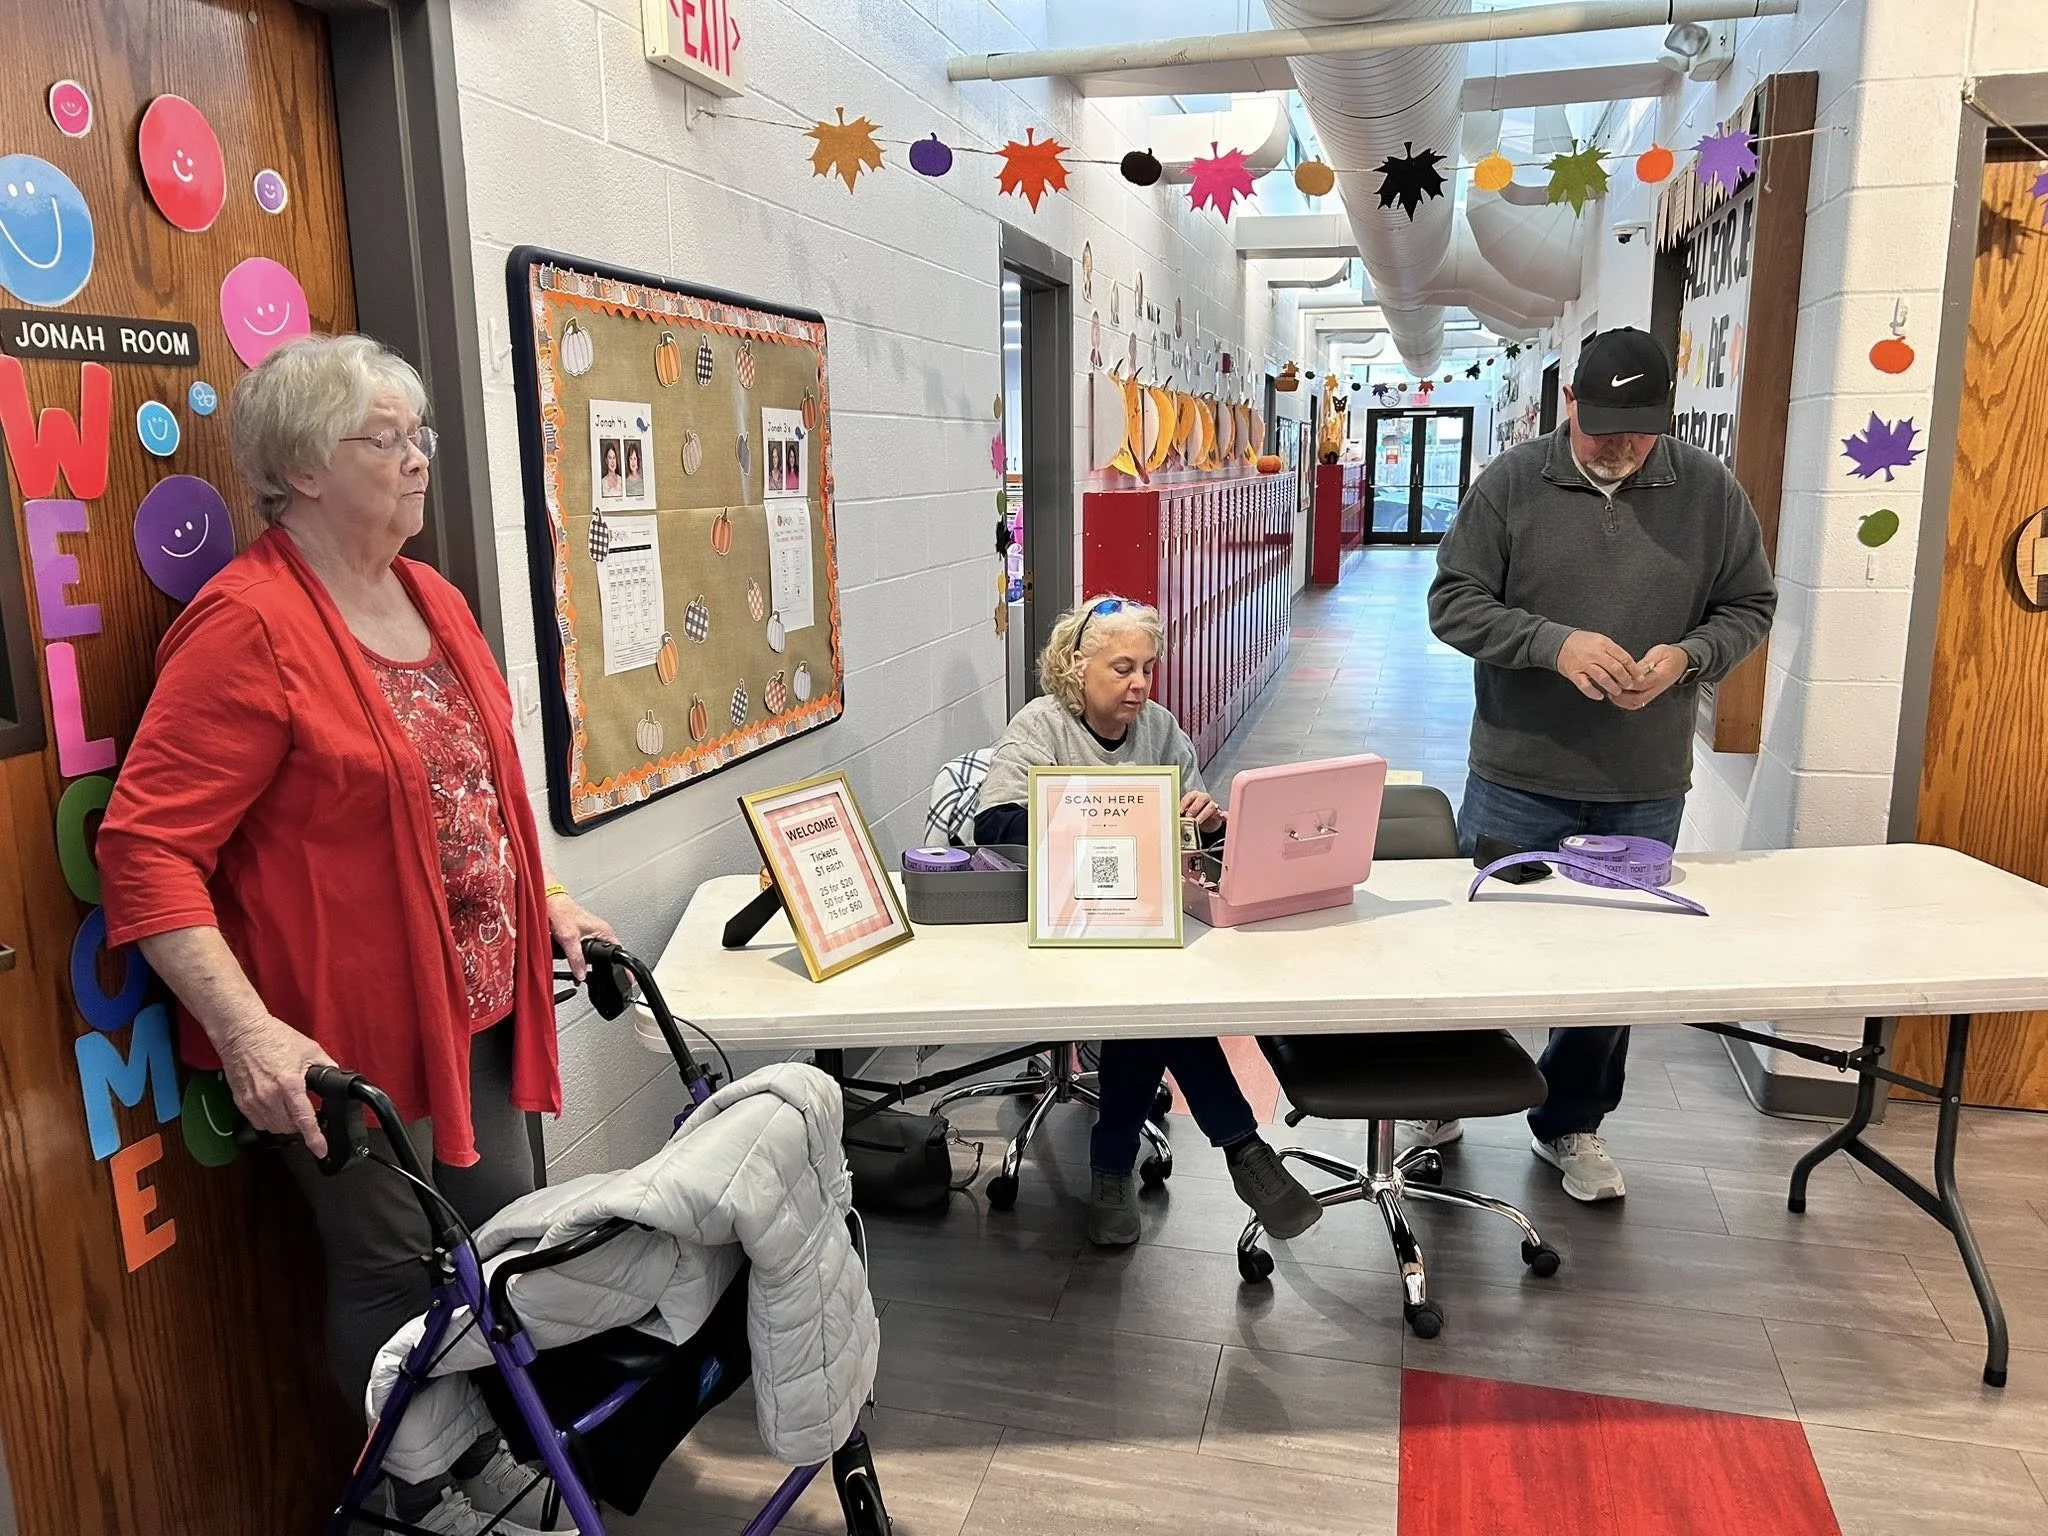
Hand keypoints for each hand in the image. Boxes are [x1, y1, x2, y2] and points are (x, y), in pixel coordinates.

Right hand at [215, 1013, 335, 1156]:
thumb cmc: (273, 1037)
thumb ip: (325, 1066)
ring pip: (274, 1128)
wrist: (242, 1032)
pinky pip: (258, 1123)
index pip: (304, 1120)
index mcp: (289, 1084)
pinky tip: (275, 1107)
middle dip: (302, 1125)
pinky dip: (269, 1120)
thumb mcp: (309, 1049)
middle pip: (290, 1127)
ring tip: (290, 1108)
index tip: (321, 1150)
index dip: (314, 1139)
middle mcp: (270, 1096)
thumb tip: (335, 1078)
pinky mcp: (241, 1102)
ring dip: (285, 1124)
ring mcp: (253, 1101)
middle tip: (307, 1113)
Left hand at [548, 890, 617, 980]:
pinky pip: (586, 950)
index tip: (625, 977)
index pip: (619, 953)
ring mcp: (592, 933)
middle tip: (593, 977)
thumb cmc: (562, 912)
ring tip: (580, 970)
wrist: (550, 902)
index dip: (620, 966)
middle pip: (606, 956)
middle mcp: (600, 932)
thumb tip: (581, 975)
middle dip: (600, 968)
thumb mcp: (569, 939)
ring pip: (595, 954)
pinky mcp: (582, 935)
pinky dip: (581, 958)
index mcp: (604, 931)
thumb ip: (576, 959)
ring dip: (588, 963)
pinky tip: (573, 963)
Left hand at [1180, 791, 1223, 831]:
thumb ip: (1182, 813)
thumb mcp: (1186, 812)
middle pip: (1201, 799)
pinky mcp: (1219, 814)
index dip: (1185, 803)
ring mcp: (1213, 805)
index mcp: (1195, 796)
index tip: (1180, 811)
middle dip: (1194, 808)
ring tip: (1197, 822)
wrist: (1205, 821)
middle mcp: (1205, 798)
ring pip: (1210, 806)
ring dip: (1203, 815)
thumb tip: (1175, 818)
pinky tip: (1223, 816)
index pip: (1191, 796)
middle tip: (1188, 817)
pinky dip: (1223, 815)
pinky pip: (1222, 813)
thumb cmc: (1194, 814)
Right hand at [1555, 630, 1637, 700]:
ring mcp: (1583, 664)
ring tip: (1617, 692)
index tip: (1639, 677)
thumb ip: (1614, 651)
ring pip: (1602, 677)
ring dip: (1612, 686)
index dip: (1633, 669)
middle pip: (1615, 668)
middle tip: (1629, 685)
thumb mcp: (1600, 640)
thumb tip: (1630, 666)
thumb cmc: (1583, 643)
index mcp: (1603, 644)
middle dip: (1625, 679)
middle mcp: (1594, 654)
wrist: (1560, 643)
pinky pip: (1584, 685)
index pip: (1623, 658)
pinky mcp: (1574, 673)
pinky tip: (1600, 696)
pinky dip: (1593, 692)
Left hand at [1616, 644, 1690, 711]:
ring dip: (1621, 701)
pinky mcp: (1650, 694)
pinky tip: (1618, 694)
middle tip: (1609, 687)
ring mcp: (1653, 693)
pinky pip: (1637, 703)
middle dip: (1620, 696)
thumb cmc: (1670, 655)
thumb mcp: (1658, 654)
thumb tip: (1632, 670)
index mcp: (1659, 677)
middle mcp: (1656, 688)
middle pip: (1636, 699)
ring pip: (1635, 704)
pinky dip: (1625, 702)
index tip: (1614, 678)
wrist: (1682, 661)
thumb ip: (1645, 663)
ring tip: (1611, 691)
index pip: (1639, 684)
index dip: (1625, 683)